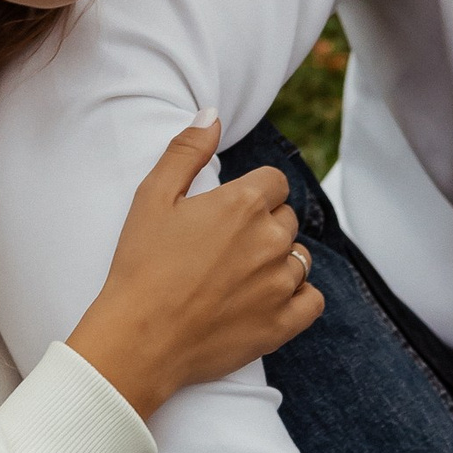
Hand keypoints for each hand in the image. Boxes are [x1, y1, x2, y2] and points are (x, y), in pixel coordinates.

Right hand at [65, 116, 321, 415]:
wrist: (140, 338)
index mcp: (244, 204)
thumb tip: (212, 115)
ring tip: (241, 277)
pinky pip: (312, 300)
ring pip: (299, 260)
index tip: (230, 213)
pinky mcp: (283, 324)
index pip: (275, 183)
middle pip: (287, 220)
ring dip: (278, 263)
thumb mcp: (152, 196)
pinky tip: (269, 299)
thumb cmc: (141, 265)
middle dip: (264, 227)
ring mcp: (281, 284)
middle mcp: (271, 240)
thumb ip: (186, 151)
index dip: (255, 193)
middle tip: (226, 248)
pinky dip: (298, 297)